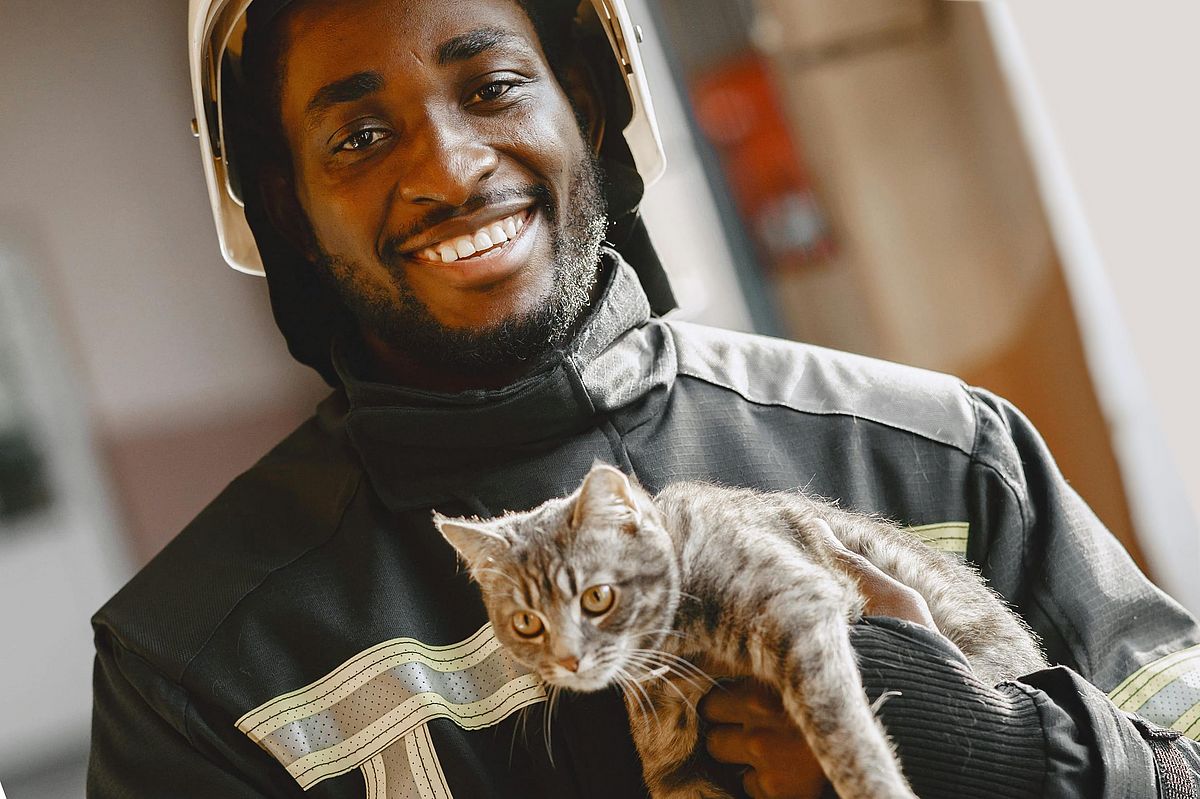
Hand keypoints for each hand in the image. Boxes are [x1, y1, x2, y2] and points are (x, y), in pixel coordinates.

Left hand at [698, 519, 937, 797]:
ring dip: (745, 749)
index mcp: (784, 664)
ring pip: (726, 754)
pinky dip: (765, 782)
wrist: (954, 745)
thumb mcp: (895, 605)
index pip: (721, 663)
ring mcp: (771, 762)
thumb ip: (850, 568)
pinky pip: (751, 789)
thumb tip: (820, 526)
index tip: (752, 664)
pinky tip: (794, 768)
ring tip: (779, 741)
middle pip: (712, 713)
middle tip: (764, 710)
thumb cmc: (924, 668)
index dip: (735, 665)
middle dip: (732, 712)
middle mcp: (766, 715)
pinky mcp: (783, 797)